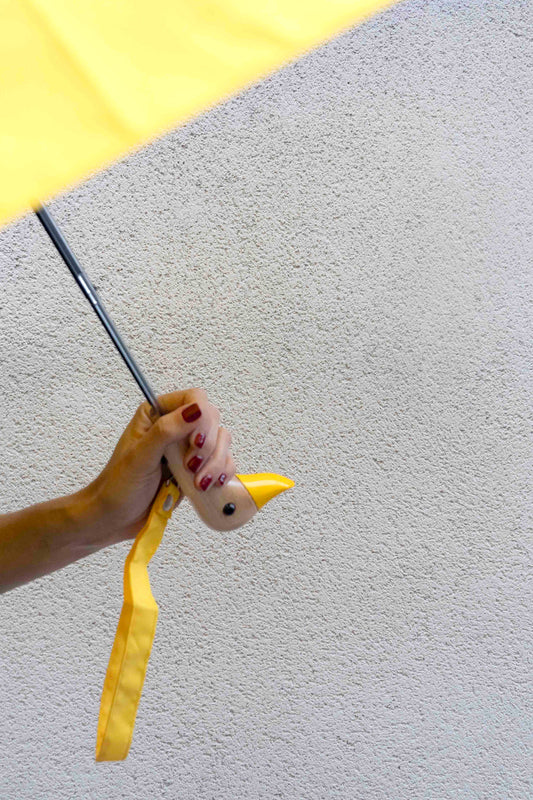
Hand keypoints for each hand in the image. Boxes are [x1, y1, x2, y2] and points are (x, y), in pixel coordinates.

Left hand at [86, 388, 235, 542]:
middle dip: (208, 445)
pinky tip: (206, 486)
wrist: (116, 518)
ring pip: (221, 442)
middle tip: (191, 466)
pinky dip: (221, 474)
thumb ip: (165, 431)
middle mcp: (175, 427)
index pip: (194, 398)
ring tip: (197, 483)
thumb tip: (195, 410)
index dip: (202, 418)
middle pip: (212, 420)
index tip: (194, 443)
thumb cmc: (119, 487)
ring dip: (215, 463)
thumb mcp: (139, 457)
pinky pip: (222, 463)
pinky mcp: (197, 469)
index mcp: (157, 414)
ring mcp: (188, 448)